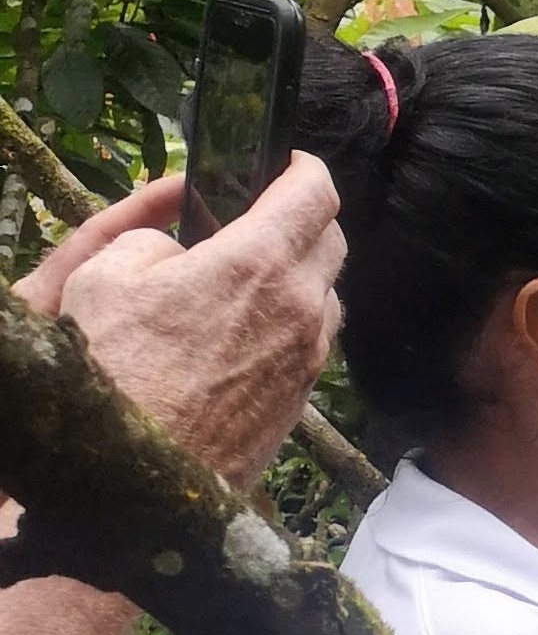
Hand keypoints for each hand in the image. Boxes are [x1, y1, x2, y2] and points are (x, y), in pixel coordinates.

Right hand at [18, 158, 343, 485]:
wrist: (134, 471)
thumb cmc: (111, 370)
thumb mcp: (106, 272)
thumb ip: (153, 235)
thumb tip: (181, 241)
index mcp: (258, 263)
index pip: (316, 193)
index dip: (304, 168)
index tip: (288, 163)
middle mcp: (301, 309)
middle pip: (333, 242)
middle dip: (305, 219)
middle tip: (265, 215)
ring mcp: (308, 358)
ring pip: (328, 295)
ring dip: (301, 275)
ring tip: (250, 276)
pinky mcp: (302, 398)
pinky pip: (312, 343)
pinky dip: (291, 322)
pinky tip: (247, 328)